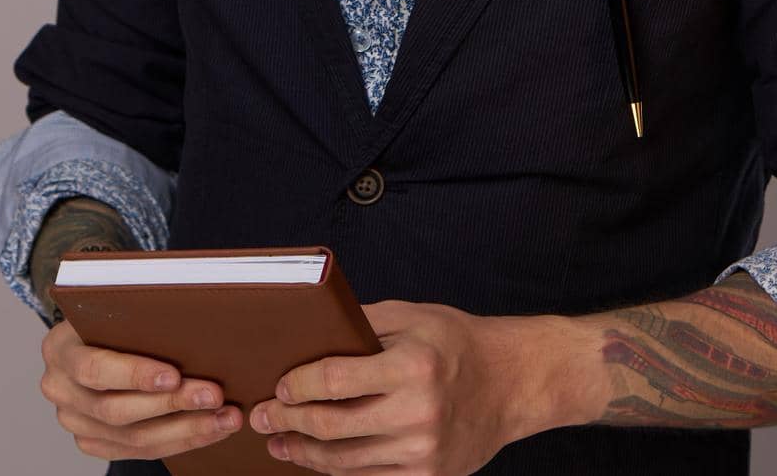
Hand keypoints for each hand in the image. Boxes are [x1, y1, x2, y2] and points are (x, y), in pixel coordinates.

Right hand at [38, 315, 243, 460]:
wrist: (95, 337)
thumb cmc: (113, 314)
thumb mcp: (115, 303)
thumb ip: (138, 314)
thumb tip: (195, 317)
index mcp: (59, 350)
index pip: (94, 368)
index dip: (134, 374)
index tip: (174, 375)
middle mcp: (60, 390)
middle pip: (116, 409)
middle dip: (172, 404)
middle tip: (214, 396)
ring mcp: (75, 421)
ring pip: (133, 438)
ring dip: (186, 429)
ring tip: (225, 418)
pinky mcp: (94, 441)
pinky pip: (140, 451)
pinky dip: (180, 441)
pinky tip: (210, 429)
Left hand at [246, 299, 580, 474]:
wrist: (514, 382)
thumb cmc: (458, 343)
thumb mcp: (412, 317)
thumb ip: (360, 325)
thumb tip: (307, 335)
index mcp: (412, 365)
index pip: (335, 380)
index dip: (298, 386)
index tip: (277, 387)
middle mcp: (419, 412)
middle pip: (334, 426)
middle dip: (289, 422)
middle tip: (261, 419)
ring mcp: (425, 450)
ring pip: (346, 461)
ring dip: (305, 453)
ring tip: (280, 443)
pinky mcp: (430, 475)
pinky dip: (338, 470)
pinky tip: (318, 458)